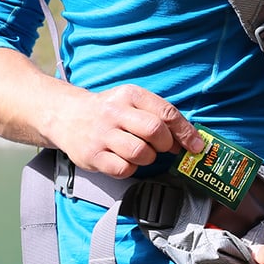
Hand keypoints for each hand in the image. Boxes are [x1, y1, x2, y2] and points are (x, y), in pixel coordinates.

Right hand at [53, 83, 203, 177]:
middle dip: (166, 144)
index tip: (196, 146)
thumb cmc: (108, 111)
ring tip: (142, 153)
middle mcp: (115, 112)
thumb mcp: (131, 101)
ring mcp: (102, 134)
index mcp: (130, 95)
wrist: (67, 115)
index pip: (166, 112)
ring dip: (148, 158)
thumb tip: (188, 139)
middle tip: (164, 148)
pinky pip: (122, 169)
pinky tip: (125, 160)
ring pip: (140, 153)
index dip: (186, 132)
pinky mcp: (92, 155)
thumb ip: (157, 115)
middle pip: (155, 131)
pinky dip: (130, 168)